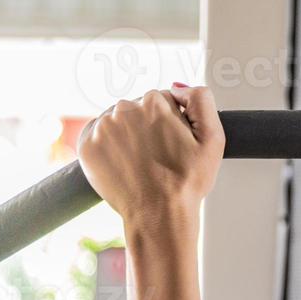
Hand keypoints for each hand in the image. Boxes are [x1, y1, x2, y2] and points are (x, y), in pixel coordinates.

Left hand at [78, 86, 224, 226]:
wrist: (158, 214)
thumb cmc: (187, 181)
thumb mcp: (213, 138)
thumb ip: (201, 100)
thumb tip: (177, 85)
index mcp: (154, 103)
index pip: (163, 100)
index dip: (173, 122)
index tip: (176, 144)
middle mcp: (123, 109)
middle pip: (138, 109)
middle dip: (149, 127)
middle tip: (160, 156)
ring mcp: (102, 128)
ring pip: (118, 122)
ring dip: (128, 136)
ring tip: (142, 162)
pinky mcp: (86, 146)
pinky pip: (98, 137)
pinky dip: (109, 147)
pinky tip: (124, 163)